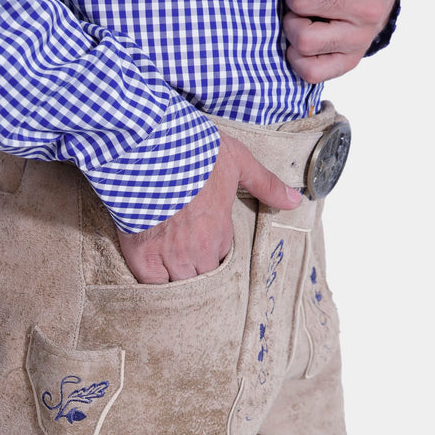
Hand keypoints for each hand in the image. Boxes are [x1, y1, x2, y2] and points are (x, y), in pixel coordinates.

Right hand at [116, 131, 300, 282]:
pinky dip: (153, 282)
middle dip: (198, 267)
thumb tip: (294, 201)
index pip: (222, 256)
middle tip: (187, 250)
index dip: (214, 247)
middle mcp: (196, 250)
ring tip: (170, 261)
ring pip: (179, 284)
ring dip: (177, 276)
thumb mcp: (237, 160)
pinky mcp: (140, 255)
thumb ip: (265, 184)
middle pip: (202, 276)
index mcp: (219, 232)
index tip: (205, 234)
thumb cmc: (193, 153)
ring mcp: (167, 255)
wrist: (150, 149)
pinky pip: (151, 284)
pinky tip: (152, 270)